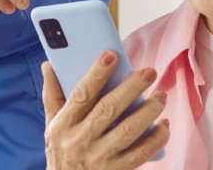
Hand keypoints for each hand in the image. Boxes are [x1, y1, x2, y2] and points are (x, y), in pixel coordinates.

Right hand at [41, 52, 168, 169]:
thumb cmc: (60, 152)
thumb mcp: (50, 125)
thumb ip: (52, 94)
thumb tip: (49, 64)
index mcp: (63, 124)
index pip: (81, 94)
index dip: (96, 74)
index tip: (110, 55)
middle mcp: (80, 140)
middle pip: (109, 109)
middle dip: (131, 88)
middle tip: (149, 72)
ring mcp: (100, 157)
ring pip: (128, 130)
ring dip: (148, 111)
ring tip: (161, 96)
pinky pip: (141, 153)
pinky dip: (156, 139)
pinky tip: (164, 125)